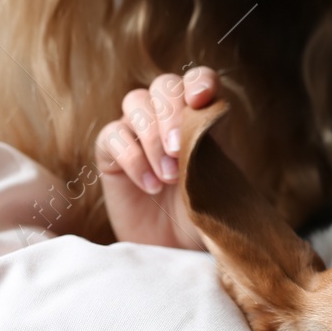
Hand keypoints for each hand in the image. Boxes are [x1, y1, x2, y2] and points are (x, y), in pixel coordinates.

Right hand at [95, 66, 218, 247]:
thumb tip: (208, 114)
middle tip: (180, 150)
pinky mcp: (111, 152)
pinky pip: (113, 135)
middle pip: (164, 86)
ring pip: (136, 102)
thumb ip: (214, 147)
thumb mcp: (220, 181)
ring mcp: (137, 131)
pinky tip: (150, 186)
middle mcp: (167, 117)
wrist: (177, 250)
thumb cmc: (204, 214)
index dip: (199, 81)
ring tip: (169, 177)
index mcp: (200, 116)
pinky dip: (132, 158)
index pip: (198, 80)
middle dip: (172, 113)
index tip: (201, 98)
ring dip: (153, 137)